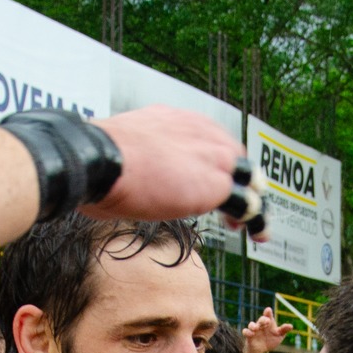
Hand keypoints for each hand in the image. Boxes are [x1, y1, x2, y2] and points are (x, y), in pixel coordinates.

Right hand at [84, 106, 243, 221]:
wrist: (100, 160)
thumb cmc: (95, 160)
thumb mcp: (119, 151)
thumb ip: (134, 162)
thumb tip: (117, 182)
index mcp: (172, 119)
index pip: (207, 137)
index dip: (214, 161)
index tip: (209, 176)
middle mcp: (197, 131)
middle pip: (233, 153)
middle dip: (238, 179)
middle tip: (237, 204)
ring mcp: (210, 155)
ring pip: (247, 176)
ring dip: (251, 200)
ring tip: (255, 225)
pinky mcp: (215, 182)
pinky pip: (246, 202)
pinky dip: (254, 218)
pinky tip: (256, 233)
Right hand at [243, 307, 292, 352]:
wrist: (262, 351)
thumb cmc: (271, 341)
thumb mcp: (279, 336)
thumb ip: (283, 330)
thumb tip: (291, 326)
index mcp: (269, 323)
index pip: (268, 316)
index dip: (268, 312)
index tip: (268, 310)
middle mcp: (261, 325)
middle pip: (261, 319)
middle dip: (263, 320)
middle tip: (267, 321)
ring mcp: (254, 330)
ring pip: (251, 324)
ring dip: (253, 325)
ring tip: (256, 328)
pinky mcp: (249, 336)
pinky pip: (245, 332)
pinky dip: (247, 332)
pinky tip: (251, 334)